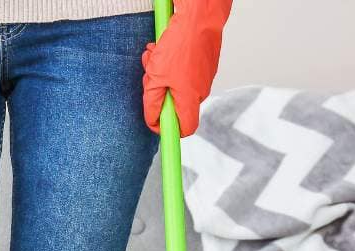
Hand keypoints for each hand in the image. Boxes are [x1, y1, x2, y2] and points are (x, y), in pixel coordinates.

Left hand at [142, 0, 232, 136]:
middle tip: (150, 77)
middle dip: (159, 93)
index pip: (186, 129)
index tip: (158, 123)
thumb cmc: (180, 44)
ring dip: (160, 75)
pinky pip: (182, 72)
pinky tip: (162, 50)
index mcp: (191, 99)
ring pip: (176, 85)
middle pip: (175, 104)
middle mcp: (201, 91)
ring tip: (154, 57)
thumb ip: (152, 102)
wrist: (199, 17)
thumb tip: (153, 120)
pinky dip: (169, 64)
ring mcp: (204, 77)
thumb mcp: (155, 77)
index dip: (169, 129)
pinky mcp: (203, 64)